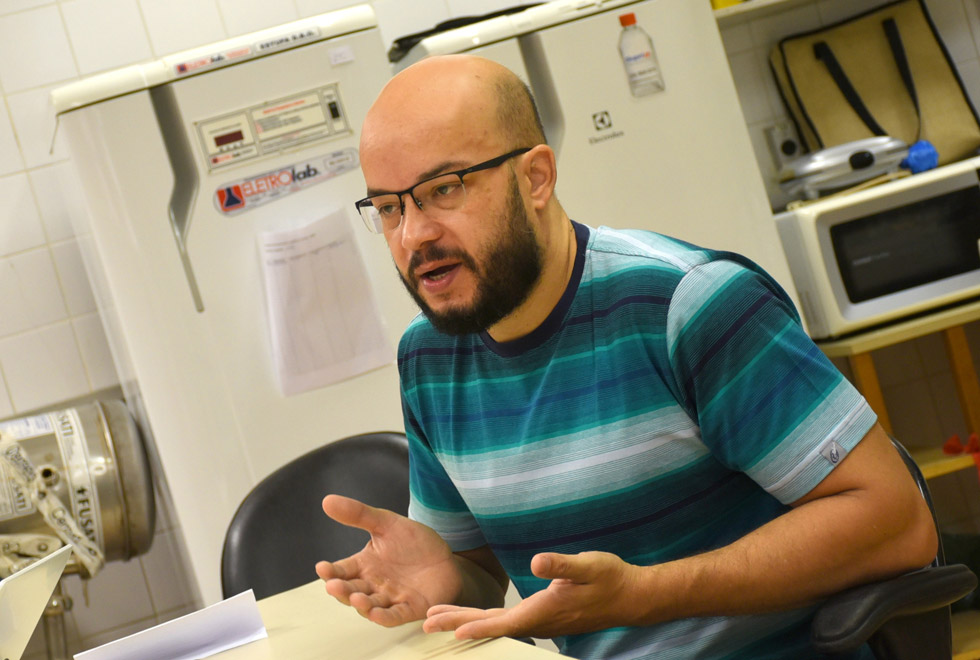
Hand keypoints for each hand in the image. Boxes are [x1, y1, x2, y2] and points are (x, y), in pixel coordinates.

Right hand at [315, 494, 462, 626]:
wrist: (446, 557)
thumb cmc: (414, 542)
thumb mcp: (386, 523)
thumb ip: (358, 514)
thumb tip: (327, 500)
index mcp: (364, 565)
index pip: (342, 571)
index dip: (331, 571)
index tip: (321, 568)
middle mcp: (374, 585)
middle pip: (352, 591)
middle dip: (342, 590)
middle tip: (333, 586)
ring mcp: (391, 599)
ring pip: (370, 606)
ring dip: (362, 605)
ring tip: (356, 598)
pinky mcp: (410, 609)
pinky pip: (395, 616)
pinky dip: (385, 617)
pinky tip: (376, 614)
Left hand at [423, 551, 643, 638]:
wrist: (630, 596)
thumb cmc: (610, 578)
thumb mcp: (588, 565)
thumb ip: (561, 564)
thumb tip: (536, 562)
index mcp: (546, 611)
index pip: (505, 621)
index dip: (478, 624)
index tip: (453, 628)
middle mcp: (539, 621)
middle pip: (492, 625)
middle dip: (459, 622)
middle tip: (426, 622)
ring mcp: (540, 621)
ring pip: (496, 623)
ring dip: (467, 619)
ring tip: (439, 617)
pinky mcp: (543, 616)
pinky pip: (506, 621)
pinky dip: (484, 618)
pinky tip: (474, 615)